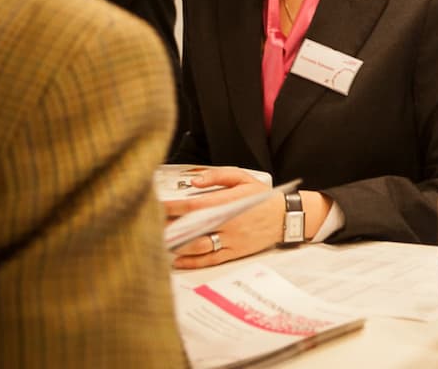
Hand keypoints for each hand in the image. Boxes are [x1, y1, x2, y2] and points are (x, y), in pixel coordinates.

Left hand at [165, 168, 281, 268]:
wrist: (286, 217)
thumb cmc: (263, 197)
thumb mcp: (243, 178)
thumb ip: (218, 176)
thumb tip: (195, 182)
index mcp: (227, 202)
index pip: (192, 205)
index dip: (171, 207)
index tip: (155, 206)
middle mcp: (227, 223)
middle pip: (191, 227)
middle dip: (169, 228)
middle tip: (151, 227)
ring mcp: (231, 240)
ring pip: (198, 246)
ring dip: (177, 246)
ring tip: (161, 243)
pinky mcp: (234, 252)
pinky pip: (210, 259)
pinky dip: (192, 262)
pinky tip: (178, 260)